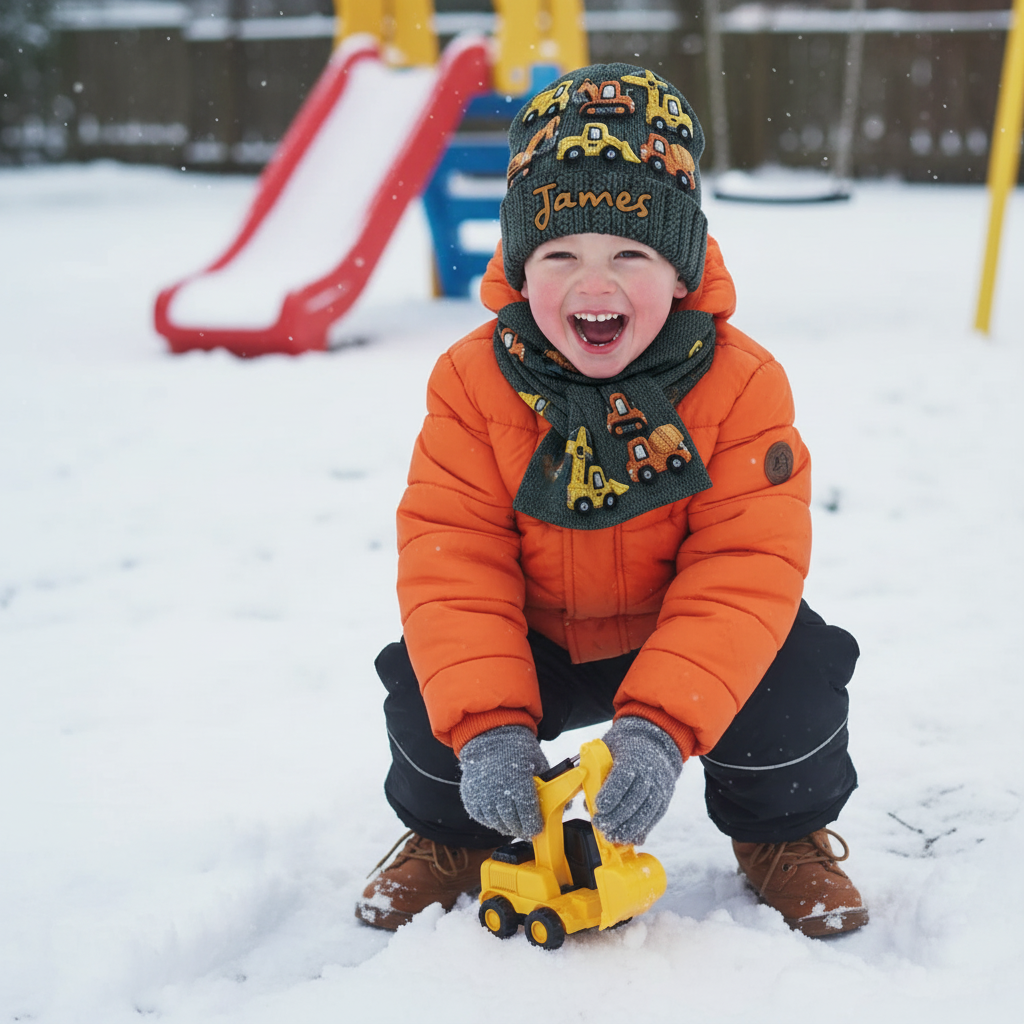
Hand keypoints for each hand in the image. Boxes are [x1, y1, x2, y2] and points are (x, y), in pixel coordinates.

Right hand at [459, 725, 549, 837]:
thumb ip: (548, 784)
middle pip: (511, 822)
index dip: (533, 825)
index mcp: (518, 781)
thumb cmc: (518, 749)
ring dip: (507, 826)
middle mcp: (497, 790)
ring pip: (496, 823)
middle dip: (522, 829)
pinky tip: (500, 816)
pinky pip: (481, 817)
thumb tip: (564, 802)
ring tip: (515, 824)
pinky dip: (491, 820)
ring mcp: (481, 794)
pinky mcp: (470, 796)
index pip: (527, 813)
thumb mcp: (538, 763)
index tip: (537, 828)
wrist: (490, 737)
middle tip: (528, 829)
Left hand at [593, 717, 682, 844]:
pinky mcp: (665, 798)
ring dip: (629, 828)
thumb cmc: (624, 747)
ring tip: (612, 836)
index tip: (599, 807)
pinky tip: (630, 838)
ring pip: (647, 811)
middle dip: (617, 816)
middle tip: (600, 825)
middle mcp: (650, 772)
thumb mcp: (608, 749)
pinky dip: (642, 830)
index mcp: (633, 756)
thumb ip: (596, 771)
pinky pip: (655, 817)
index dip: (611, 794)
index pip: (623, 778)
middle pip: (635, 798)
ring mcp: (660, 786)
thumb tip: (586, 799)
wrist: (655, 741)